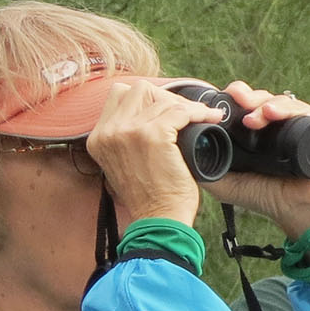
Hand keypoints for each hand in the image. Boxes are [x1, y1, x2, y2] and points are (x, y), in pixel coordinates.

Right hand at [83, 81, 207, 227]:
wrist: (158, 221)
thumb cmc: (151, 199)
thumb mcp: (125, 165)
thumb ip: (126, 142)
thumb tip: (149, 118)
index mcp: (99, 137)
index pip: (120, 95)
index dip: (148, 98)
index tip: (169, 110)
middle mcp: (108, 131)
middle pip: (138, 89)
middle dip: (166, 97)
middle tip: (187, 113)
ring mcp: (128, 131)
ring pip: (161, 99)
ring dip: (186, 106)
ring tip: (204, 116)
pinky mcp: (152, 136)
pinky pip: (180, 111)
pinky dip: (199, 112)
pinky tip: (210, 118)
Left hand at [201, 82, 309, 237]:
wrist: (300, 213)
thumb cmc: (269, 198)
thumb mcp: (228, 184)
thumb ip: (205, 169)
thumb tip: (181, 153)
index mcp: (259, 133)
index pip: (246, 105)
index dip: (235, 98)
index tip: (223, 98)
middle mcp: (279, 126)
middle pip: (263, 98)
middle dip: (247, 96)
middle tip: (236, 98)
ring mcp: (300, 126)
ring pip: (282, 101)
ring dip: (265, 104)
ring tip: (254, 116)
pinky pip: (306, 111)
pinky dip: (289, 110)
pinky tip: (274, 114)